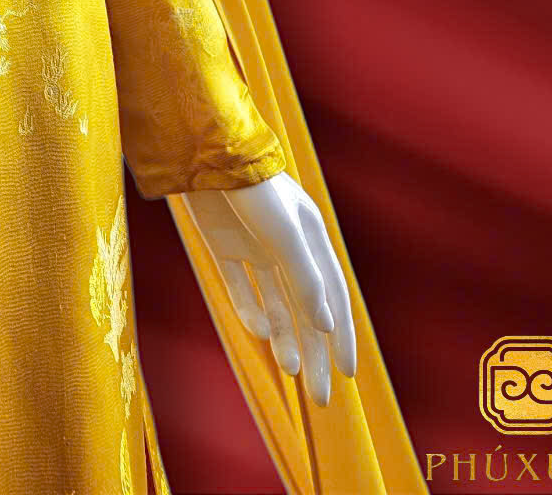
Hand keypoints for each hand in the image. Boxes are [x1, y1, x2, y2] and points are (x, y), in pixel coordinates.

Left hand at [177, 171, 356, 405]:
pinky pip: (242, 289)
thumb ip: (305, 277)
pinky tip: (261, 333)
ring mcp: (254, 246)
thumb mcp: (285, 233)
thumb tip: (327, 326)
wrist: (202, 154)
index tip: (349, 374)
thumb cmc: (252, 189)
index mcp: (311, 238)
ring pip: (276, 304)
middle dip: (315, 353)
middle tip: (321, 397)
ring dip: (286, 339)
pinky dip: (252, 312)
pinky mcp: (224, 246)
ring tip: (291, 373)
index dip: (342, 336)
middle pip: (306, 310)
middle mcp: (286, 246)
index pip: (333, 297)